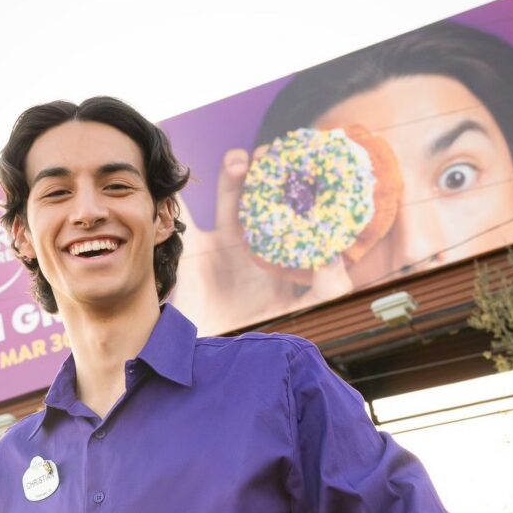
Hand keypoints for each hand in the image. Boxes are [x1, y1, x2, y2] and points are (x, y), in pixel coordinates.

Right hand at [175, 148, 352, 332]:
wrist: (222, 359)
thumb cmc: (267, 335)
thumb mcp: (309, 312)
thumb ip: (328, 287)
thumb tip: (333, 256)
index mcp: (285, 251)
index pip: (298, 207)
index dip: (303, 182)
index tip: (307, 162)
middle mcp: (257, 241)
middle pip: (264, 190)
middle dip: (268, 166)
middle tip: (272, 153)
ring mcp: (227, 243)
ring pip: (231, 195)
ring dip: (235, 171)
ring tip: (239, 163)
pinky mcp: (198, 252)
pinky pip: (186, 219)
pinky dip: (179, 198)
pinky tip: (184, 182)